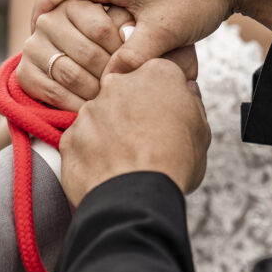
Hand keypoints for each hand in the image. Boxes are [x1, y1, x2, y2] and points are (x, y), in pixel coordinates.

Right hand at [17, 0, 197, 110]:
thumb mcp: (164, 32)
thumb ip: (133, 58)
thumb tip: (107, 84)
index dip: (36, 18)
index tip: (35, 43)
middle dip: (59, 27)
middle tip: (59, 57)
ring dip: (81, 25)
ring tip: (86, 56)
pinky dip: (100, 19)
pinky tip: (112, 44)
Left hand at [59, 59, 209, 206]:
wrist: (137, 198)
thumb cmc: (175, 165)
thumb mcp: (202, 131)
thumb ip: (192, 103)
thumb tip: (187, 92)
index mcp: (156, 75)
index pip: (158, 73)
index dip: (162, 96)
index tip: (165, 116)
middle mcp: (118, 84)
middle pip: (124, 92)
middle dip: (131, 111)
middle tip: (144, 141)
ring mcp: (89, 110)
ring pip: (100, 117)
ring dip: (109, 133)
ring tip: (125, 162)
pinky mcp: (70, 135)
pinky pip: (81, 141)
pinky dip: (91, 154)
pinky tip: (107, 171)